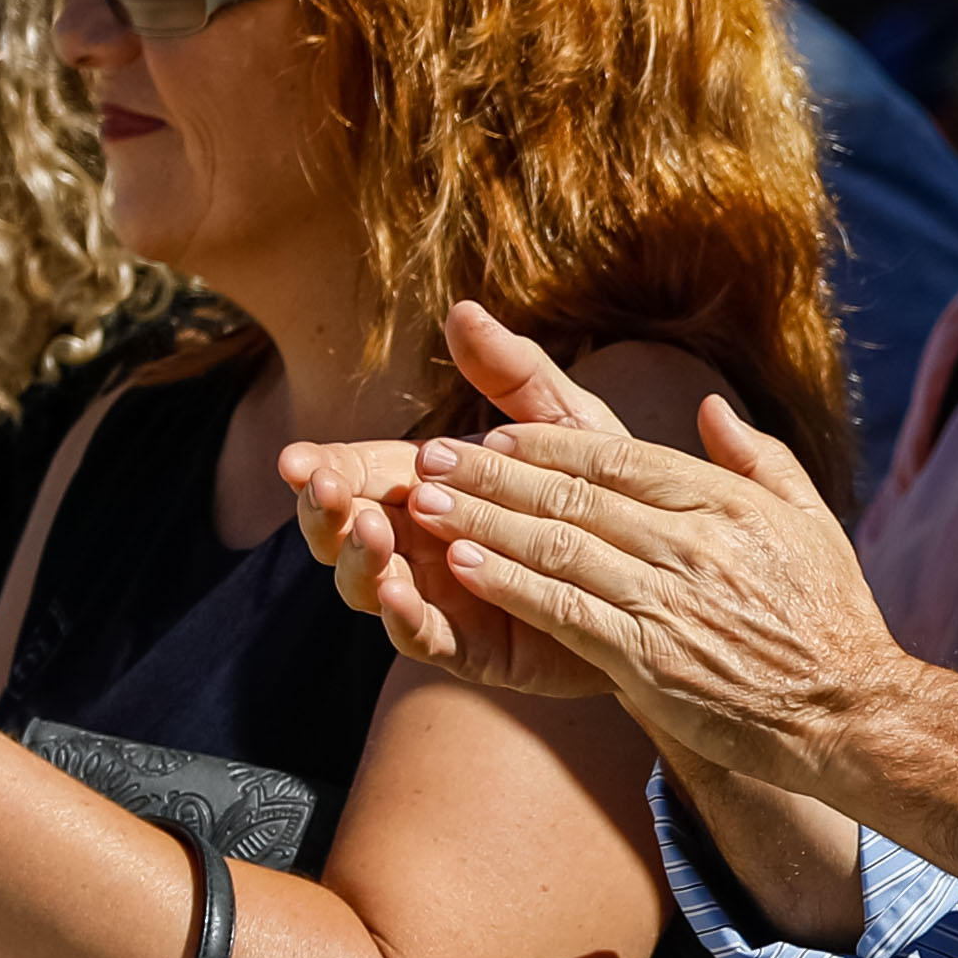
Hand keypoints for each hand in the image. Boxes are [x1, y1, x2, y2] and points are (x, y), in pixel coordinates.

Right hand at [284, 303, 631, 702]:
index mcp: (428, 486)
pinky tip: (397, 595)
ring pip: (371, 587)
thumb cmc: (606, 490)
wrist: (662, 573)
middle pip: (344, 533)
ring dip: (359, 561)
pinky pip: (424, 638)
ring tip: (371, 532)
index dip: (321, 468)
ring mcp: (440, 596)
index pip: (357, 474)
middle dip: (324, 513)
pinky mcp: (474, 647)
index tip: (295, 459)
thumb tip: (462, 310)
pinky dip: (404, 619)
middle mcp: (420, 542)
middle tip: (320, 490)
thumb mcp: (566, 422)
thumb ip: (514, 374)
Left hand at [385, 396, 922, 788]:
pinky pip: (563, 612)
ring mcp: (667, 602)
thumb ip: (759, 457)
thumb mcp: (810, 519)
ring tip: (423, 504)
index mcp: (726, 502)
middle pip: (572, 495)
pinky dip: (509, 585)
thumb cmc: (829, 617)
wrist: (849, 712)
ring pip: (556, 548)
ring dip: (481, 522)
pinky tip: (461, 568)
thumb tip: (710, 407)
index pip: (617, 458)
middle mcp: (692, 543)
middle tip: (429, 455)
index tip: (493, 433)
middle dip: (490, 473)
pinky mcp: (648, 661)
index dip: (546, 445)